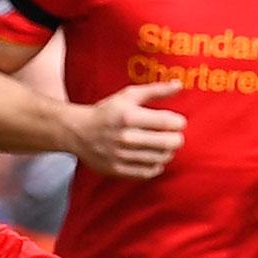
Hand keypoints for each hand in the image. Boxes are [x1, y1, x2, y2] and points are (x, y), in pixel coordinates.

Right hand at [65, 82, 184, 178]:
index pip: (168, 122)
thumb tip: (179, 85)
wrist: (78, 132)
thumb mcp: (128, 96)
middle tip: (172, 135)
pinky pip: (148, 172)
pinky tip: (152, 158)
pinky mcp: (118, 170)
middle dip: (176, 138)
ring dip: (167, 152)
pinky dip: (155, 166)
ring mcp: (121, 156)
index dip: (179, 123)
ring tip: (162, 146)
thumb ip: (155, 90)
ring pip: (161, 158)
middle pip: (169, 143)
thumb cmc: (106, 112)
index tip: (177, 122)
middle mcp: (126, 137)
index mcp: (129, 117)